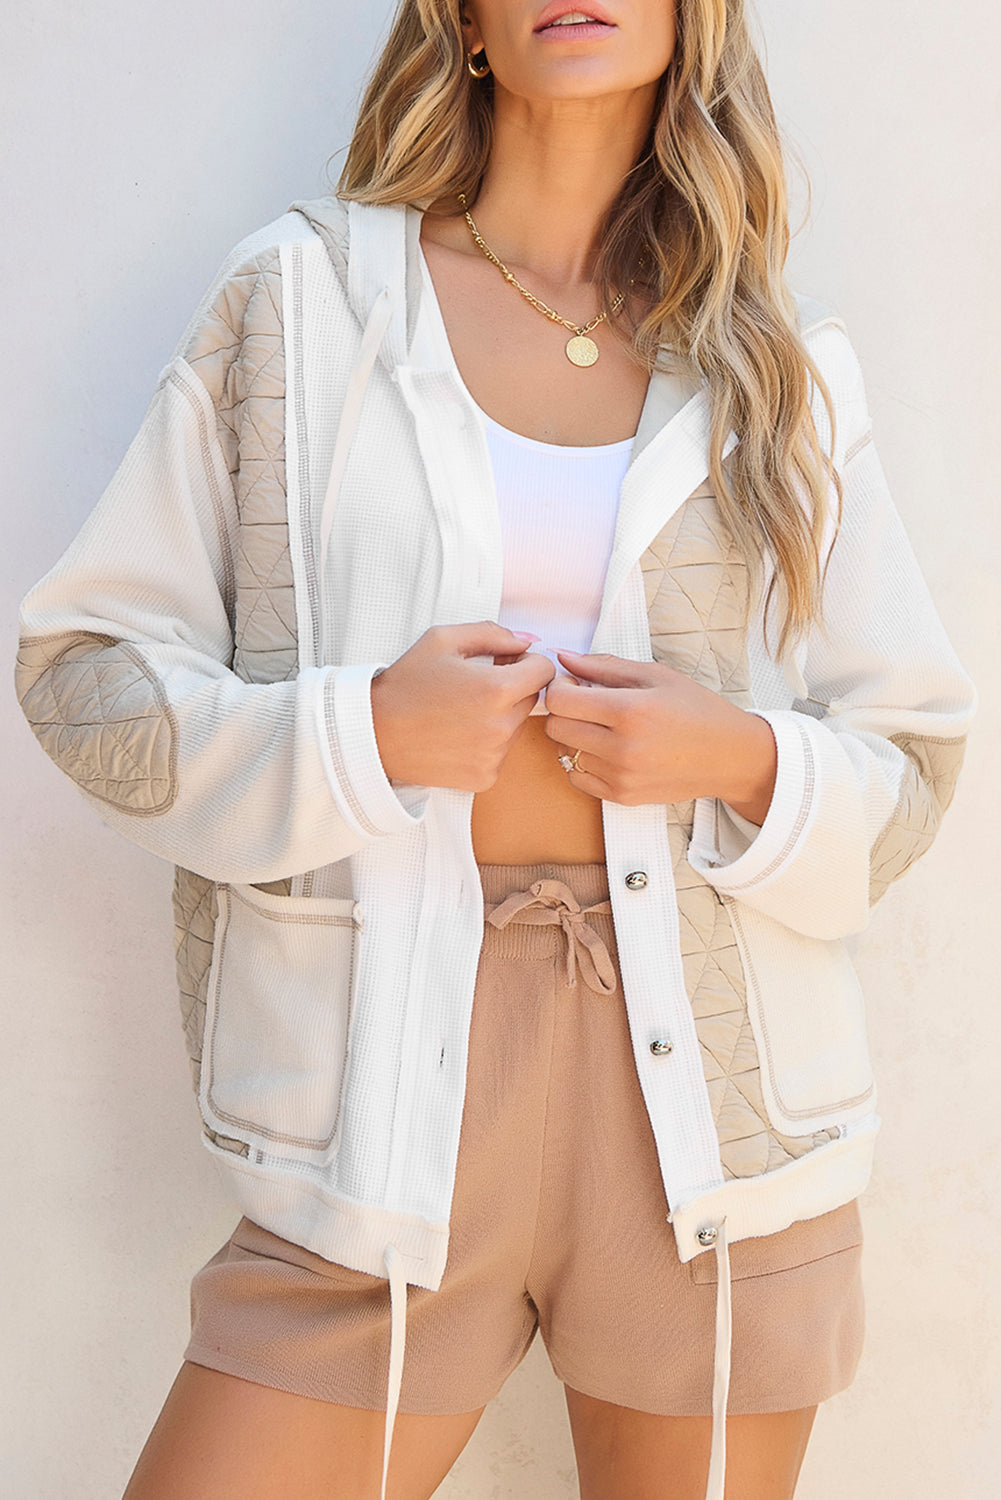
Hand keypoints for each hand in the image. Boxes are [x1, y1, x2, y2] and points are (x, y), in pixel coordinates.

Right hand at [371, 623, 555, 791]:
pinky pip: (502, 752)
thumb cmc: (405, 684)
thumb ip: (493, 634)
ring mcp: (494, 756)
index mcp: (496, 689)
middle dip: (512, 687)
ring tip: (461, 711)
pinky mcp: (484, 777)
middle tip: (475, 685)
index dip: (526, 662)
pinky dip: (487, 742)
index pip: (544, 671)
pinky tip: (458, 734)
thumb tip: (528, 641)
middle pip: (533, 698)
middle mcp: (501, 727)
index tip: (504, 663)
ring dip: (501, 715)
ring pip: (517, 726)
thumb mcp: (444, 640)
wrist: (373, 733)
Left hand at [544, 650, 776, 823]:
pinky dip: (582, 761)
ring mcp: (620, 776)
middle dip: (563, 710)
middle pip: (556, 727)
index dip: (559, 687)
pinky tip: (605, 749)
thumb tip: (564, 658)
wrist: (729, 757)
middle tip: (585, 702)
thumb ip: (605, 666)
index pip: (560, 701)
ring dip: (573, 735)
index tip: (574, 683)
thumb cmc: (697, 710)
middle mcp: (622, 748)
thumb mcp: (657, 675)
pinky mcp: (622, 796)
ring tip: (600, 726)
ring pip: (564, 752)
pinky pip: (577, 777)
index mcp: (630, 711)